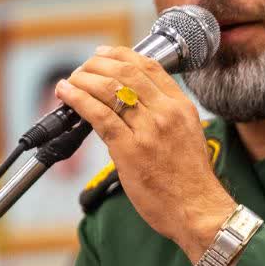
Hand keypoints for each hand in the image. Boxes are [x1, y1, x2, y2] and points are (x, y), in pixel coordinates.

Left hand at [55, 47, 234, 263]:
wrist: (198, 211)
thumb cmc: (190, 181)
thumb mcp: (187, 136)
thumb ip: (164, 117)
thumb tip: (133, 106)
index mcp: (181, 107)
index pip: (149, 66)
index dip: (120, 54)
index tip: (103, 54)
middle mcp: (165, 113)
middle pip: (126, 71)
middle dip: (97, 64)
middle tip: (82, 69)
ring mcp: (148, 130)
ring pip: (109, 88)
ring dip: (83, 79)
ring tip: (70, 81)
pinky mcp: (129, 149)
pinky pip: (98, 115)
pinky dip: (78, 99)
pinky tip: (66, 94)